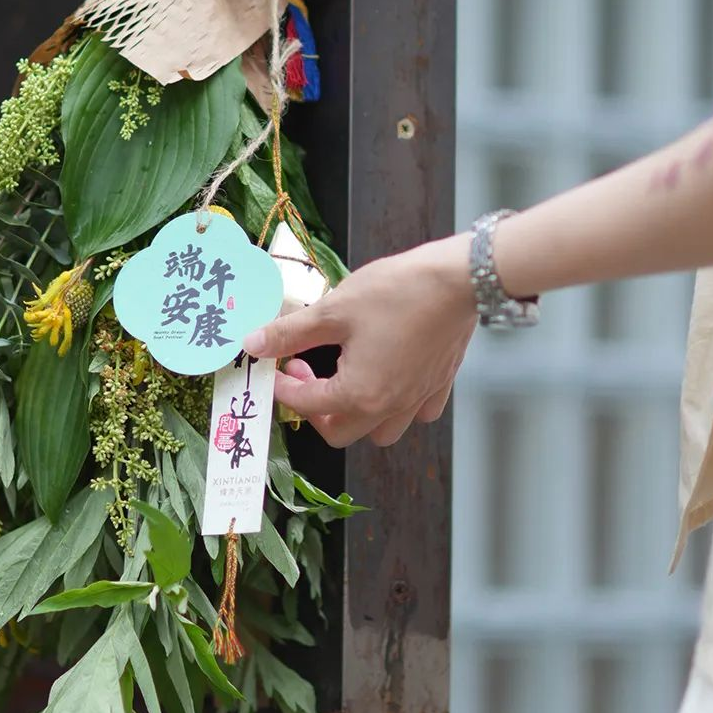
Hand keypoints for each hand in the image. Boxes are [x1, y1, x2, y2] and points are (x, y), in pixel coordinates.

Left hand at [243, 235, 477, 446]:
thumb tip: (253, 344)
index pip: (306, 404)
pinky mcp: (438, 384)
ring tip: (343, 380)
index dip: (282, 385)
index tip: (272, 363)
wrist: (459, 279)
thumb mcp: (333, 309)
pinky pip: (415, 412)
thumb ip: (290, 333)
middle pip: (339, 432)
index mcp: (359, 394)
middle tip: (304, 372)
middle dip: (314, 409)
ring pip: (379, 432)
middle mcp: (389, 408)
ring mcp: (417, 399)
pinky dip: (397, 405)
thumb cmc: (397, 292)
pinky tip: (387, 375)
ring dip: (355, 415)